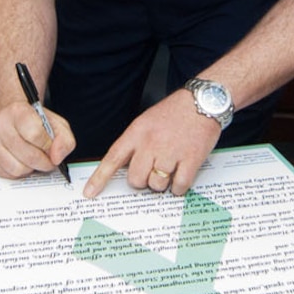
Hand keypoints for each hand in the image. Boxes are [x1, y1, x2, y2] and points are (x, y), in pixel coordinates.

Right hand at [0, 101, 74, 178]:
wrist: (14, 120)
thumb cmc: (36, 123)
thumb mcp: (57, 125)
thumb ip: (64, 140)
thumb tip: (56, 157)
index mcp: (17, 110)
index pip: (36, 134)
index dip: (48, 146)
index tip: (51, 147)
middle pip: (28, 155)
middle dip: (43, 162)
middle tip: (47, 160)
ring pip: (17, 169)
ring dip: (30, 169)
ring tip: (33, 160)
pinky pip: (6, 175)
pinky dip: (18, 173)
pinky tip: (21, 162)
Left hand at [83, 91, 222, 198]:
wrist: (204, 100)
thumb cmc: (176, 111)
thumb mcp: (147, 121)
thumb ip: (136, 143)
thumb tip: (129, 169)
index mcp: (137, 132)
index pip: (113, 159)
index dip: (99, 178)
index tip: (89, 193)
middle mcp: (151, 143)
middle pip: (135, 179)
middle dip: (142, 181)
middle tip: (151, 172)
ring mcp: (171, 152)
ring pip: (157, 185)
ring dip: (162, 184)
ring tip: (170, 169)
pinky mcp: (191, 159)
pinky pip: (178, 186)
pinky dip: (179, 187)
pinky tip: (181, 176)